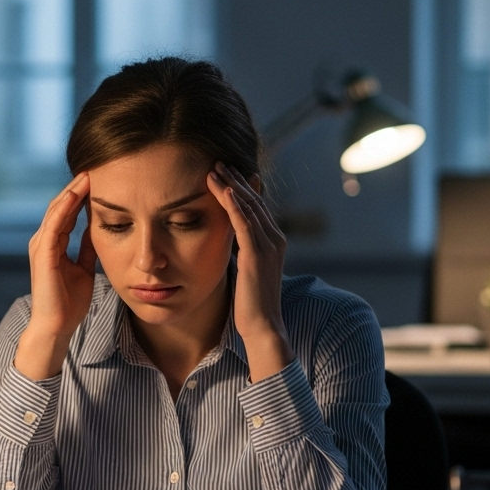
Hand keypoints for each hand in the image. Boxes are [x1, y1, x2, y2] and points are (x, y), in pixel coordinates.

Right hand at [15, 173, 95, 379]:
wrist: (57, 326)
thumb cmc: (68, 302)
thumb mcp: (84, 269)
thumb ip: (87, 249)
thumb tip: (98, 231)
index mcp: (53, 244)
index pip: (67, 211)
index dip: (82, 194)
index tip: (100, 179)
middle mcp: (44, 241)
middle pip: (60, 205)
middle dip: (77, 186)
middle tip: (96, 167)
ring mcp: (41, 246)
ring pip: (56, 210)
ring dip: (72, 191)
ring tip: (88, 174)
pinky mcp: (43, 254)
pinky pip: (54, 225)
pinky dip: (64, 208)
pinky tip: (77, 195)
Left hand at [207, 162, 293, 381]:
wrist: (262, 327)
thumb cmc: (250, 305)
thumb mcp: (246, 272)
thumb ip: (241, 254)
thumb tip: (228, 245)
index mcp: (273, 243)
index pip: (256, 207)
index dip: (241, 188)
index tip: (224, 173)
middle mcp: (275, 240)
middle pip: (254, 201)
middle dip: (235, 180)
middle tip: (217, 162)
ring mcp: (268, 246)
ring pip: (249, 207)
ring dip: (231, 186)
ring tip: (213, 169)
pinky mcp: (257, 255)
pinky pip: (245, 222)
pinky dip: (234, 204)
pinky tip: (223, 189)